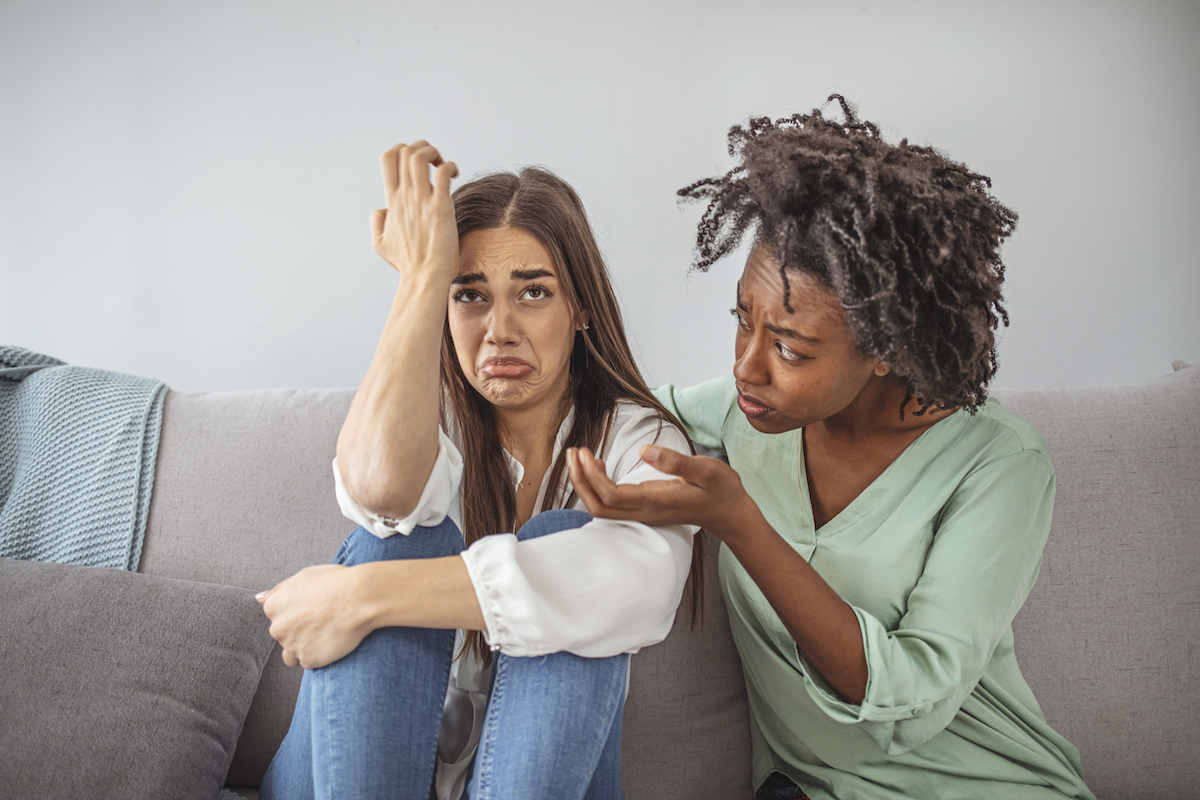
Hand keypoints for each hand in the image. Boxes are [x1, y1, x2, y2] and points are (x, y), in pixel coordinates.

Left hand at [256, 564, 372, 669]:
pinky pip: (308, 662)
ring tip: (326, 634)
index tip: (313, 609)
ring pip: (291, 654)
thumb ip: (279, 591)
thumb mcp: (304, 577)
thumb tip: (259, 598)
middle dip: (299, 632)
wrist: (360, 598)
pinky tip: (331, 642)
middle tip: (323, 621)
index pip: (277, 617)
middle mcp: (278, 627)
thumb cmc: (335, 582)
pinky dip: (318, 656)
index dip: (297, 613)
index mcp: (274, 606)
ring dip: (304, 648)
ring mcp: (292, 645)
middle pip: (283, 635)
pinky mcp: (308, 660)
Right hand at [370, 140, 459, 276]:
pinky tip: (454, 174)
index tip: (417, 164)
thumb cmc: (407, 264)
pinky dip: (450, 166)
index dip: (402, 149)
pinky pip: (443, 173)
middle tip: (433, 161)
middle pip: (404, 151)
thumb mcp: (380, 243)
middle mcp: (405, 197)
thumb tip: (381, 208)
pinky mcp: (440, 208)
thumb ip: (377, 221)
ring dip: (433, 152)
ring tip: (443, 165)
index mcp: (392, 201)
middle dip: (420, 146)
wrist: (424, 277)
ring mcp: (422, 201)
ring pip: (419, 156)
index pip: (388, 158)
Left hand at [566, 444, 760, 539]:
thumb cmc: (720, 489)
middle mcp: (645, 512)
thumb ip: (676, 461)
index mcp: (656, 501)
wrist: (729, 513)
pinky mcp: (644, 510)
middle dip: (580, 481)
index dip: (592, 476)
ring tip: (579, 456)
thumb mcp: (706, 470)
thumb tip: (645, 450)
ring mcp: (643, 514)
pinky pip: (611, 505)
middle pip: (599, 507)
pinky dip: (597, 486)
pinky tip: (599, 466)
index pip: (612, 496)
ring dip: (585, 484)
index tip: (585, 452)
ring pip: (602, 508)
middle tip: (573, 452)